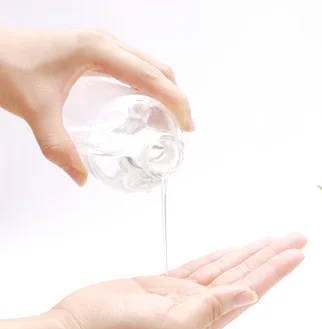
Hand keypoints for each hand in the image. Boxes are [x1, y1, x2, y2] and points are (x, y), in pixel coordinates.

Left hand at [0, 26, 193, 185]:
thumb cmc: (5, 64)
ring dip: (165, 89)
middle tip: (182, 127)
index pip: (152, 77)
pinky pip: (134, 65)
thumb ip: (58, 147)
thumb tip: (80, 176)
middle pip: (159, 68)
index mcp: (98, 51)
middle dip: (177, 97)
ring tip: (167, 119)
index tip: (186, 125)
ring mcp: (101, 43)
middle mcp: (105, 42)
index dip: (176, 101)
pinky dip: (149, 84)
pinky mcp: (95, 49)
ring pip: (149, 64)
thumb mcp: (35, 110)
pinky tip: (143, 105)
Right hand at [50, 233, 306, 328]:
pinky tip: (232, 251)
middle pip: (245, 275)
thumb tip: (250, 296)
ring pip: (226, 269)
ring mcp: (182, 297)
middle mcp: (200, 308)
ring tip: (272, 241)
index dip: (276, 269)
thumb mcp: (171, 325)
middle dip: (271, 256)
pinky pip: (200, 267)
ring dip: (249, 254)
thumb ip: (213, 309)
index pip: (251, 287)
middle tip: (295, 238)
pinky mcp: (163, 286)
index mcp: (206, 319)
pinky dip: (219, 258)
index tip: (297, 251)